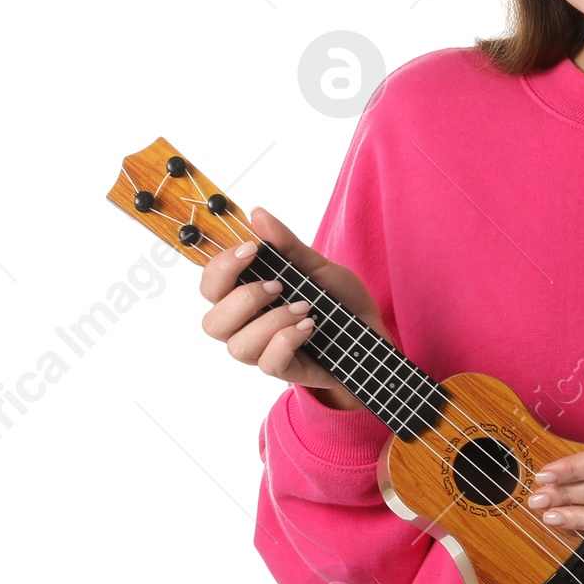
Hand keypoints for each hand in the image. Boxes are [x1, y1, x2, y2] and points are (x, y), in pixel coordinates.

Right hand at [198, 206, 387, 412]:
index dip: (221, 267)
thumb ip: (287, 245)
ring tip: (304, 308)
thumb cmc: (340, 300)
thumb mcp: (318, 267)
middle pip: (211, 323)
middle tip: (278, 285)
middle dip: (242, 299)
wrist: (373, 330)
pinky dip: (287, 340)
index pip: (210, 285)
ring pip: (237, 347)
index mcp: (246, 296)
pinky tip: (310, 326)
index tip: (252, 249)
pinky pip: (268, 363)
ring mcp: (263, 351)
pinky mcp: (284, 370)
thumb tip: (257, 213)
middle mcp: (246, 326)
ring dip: (270, 322)